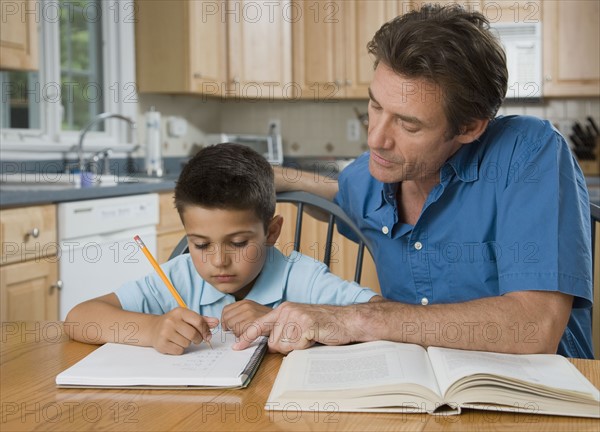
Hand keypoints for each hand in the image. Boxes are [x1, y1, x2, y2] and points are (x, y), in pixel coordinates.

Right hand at [149, 308, 218, 354]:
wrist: (153, 328)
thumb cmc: (174, 323)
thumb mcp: (187, 318)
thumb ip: (203, 320)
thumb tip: (216, 322)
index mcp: (180, 312)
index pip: (198, 321)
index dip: (205, 330)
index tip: (207, 335)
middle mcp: (171, 320)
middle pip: (193, 334)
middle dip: (198, 339)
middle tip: (195, 339)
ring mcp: (165, 332)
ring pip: (186, 343)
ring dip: (188, 343)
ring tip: (181, 338)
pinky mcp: (161, 344)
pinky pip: (179, 350)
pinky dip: (180, 349)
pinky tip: (175, 343)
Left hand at [221, 300, 271, 336]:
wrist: (280, 321)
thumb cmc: (266, 319)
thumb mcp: (252, 310)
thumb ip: (240, 313)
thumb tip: (225, 321)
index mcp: (245, 302)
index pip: (225, 310)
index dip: (224, 320)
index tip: (227, 326)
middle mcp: (246, 306)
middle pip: (227, 319)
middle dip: (229, 327)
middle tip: (235, 331)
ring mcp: (250, 314)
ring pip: (232, 326)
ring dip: (236, 332)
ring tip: (244, 332)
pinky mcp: (253, 323)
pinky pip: (239, 332)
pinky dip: (241, 337)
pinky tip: (248, 335)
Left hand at [233, 302, 355, 353]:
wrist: (346, 320)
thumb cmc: (324, 324)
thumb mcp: (299, 322)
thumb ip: (284, 329)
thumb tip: (270, 344)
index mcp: (283, 309)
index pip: (259, 324)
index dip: (246, 336)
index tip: (237, 346)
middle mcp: (287, 310)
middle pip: (273, 343)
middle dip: (287, 347)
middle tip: (302, 339)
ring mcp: (296, 316)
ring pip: (283, 346)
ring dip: (297, 347)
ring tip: (309, 337)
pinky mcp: (306, 325)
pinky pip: (296, 346)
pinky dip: (306, 347)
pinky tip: (314, 337)